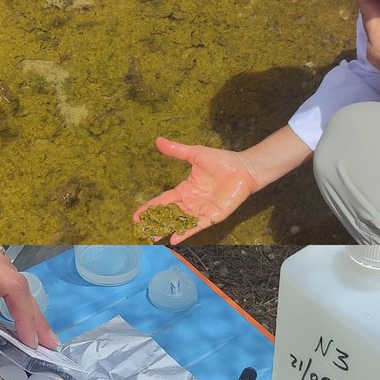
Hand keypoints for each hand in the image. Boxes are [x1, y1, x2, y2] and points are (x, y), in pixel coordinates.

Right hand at [134, 138, 257, 242]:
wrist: (243, 168)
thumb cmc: (221, 161)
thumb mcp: (195, 154)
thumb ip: (177, 150)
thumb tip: (158, 140)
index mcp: (185, 189)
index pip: (163, 201)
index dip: (150, 208)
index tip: (136, 216)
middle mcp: (191, 202)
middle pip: (169, 214)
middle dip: (155, 222)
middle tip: (140, 230)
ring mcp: (201, 210)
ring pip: (180, 222)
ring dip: (166, 229)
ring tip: (152, 237)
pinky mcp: (212, 216)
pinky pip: (196, 226)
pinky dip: (185, 233)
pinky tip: (174, 239)